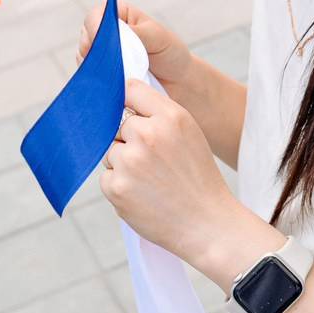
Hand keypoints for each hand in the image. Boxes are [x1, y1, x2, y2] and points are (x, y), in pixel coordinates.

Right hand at [79, 1, 196, 93]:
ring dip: (100, 68)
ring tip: (123, 75)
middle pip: (86, 38)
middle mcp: (106, 32)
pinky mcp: (101, 74)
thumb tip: (111, 32)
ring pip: (85, 59)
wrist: (178, 82)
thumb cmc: (170, 54)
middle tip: (117, 64)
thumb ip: (134, 32)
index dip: (96, 29)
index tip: (105, 44)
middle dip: (98, 51)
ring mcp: (101, 54)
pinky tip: (116, 85)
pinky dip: (100, 80)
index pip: (95, 17)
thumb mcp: (156, 37)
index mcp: (118, 14)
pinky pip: (90, 76)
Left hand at [100, 81, 278, 282]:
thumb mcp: (189, 133)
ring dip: (122, 164)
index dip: (128, 102)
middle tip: (152, 161)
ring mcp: (130, 161)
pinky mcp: (117, 187)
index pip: (130, 88)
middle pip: (115, 123)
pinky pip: (106, 177)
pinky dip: (119, 186)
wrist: (207, 223)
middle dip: (127, 139)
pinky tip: (144, 194)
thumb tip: (121, 101)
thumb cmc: (197, 177)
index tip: (131, 114)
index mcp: (170, 116)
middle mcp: (147, 134)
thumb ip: (158, 114)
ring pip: (109, 152)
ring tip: (151, 180)